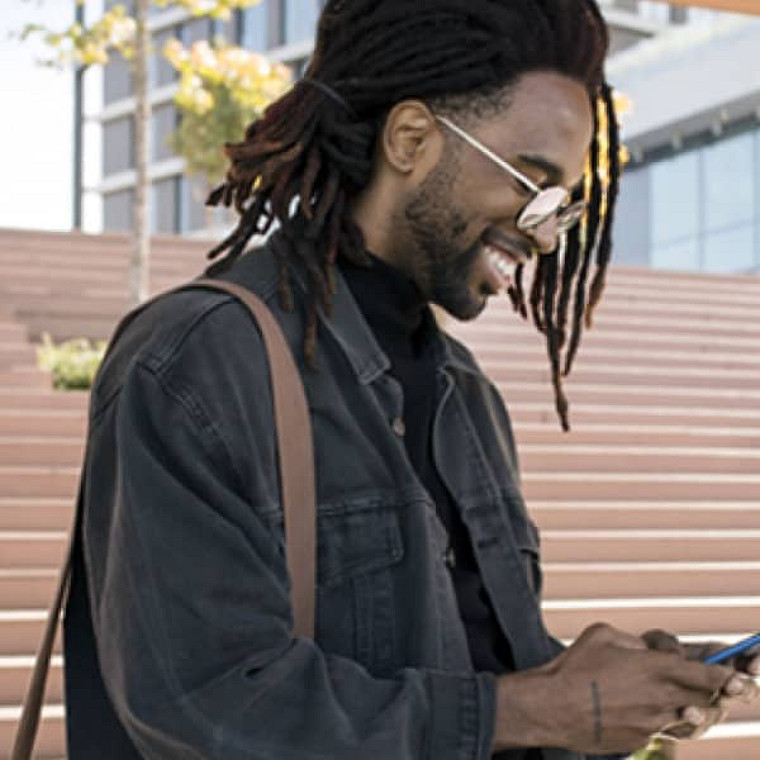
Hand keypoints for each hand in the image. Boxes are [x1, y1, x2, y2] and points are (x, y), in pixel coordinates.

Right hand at [492, 623, 732, 754]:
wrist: (553, 707)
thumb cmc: (575, 666)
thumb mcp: (603, 634)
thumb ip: (634, 641)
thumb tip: (646, 651)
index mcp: (655, 668)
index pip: (707, 674)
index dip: (727, 675)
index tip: (742, 676)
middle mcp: (661, 697)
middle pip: (706, 700)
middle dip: (716, 694)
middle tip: (721, 689)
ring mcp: (653, 723)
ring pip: (687, 717)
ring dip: (689, 707)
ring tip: (678, 698)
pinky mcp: (640, 740)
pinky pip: (660, 729)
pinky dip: (658, 719)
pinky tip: (637, 709)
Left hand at [642, 629, 759, 739]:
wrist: (628, 681)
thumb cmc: (646, 655)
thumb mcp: (653, 642)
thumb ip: (665, 642)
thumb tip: (676, 655)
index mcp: (713, 658)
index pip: (744, 657)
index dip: (755, 658)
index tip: (752, 665)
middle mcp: (716, 684)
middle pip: (743, 689)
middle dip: (743, 688)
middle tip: (734, 685)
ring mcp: (707, 706)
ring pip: (719, 710)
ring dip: (714, 706)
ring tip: (706, 700)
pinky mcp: (691, 724)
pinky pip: (697, 726)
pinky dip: (693, 720)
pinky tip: (687, 713)